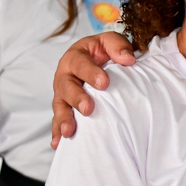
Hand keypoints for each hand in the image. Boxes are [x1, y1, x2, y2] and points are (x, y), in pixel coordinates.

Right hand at [50, 31, 134, 147]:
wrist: (95, 59)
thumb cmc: (103, 51)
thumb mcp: (110, 41)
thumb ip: (118, 46)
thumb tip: (128, 60)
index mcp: (75, 57)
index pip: (81, 64)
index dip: (91, 73)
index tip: (104, 83)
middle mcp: (65, 75)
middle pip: (66, 87)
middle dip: (77, 98)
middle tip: (88, 108)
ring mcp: (62, 93)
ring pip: (60, 106)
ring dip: (64, 119)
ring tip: (70, 132)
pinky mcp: (64, 108)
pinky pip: (57, 120)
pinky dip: (57, 132)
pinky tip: (58, 144)